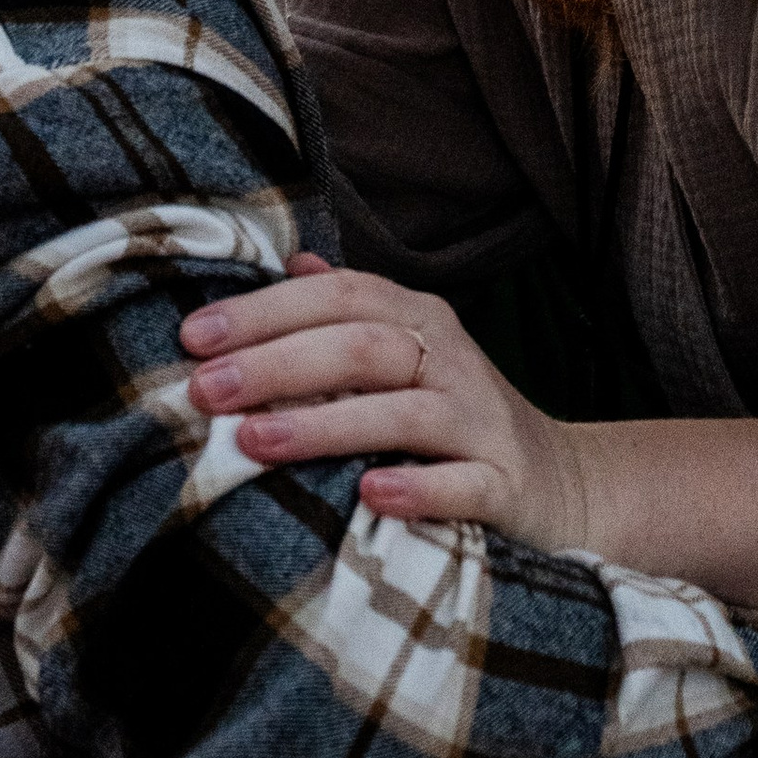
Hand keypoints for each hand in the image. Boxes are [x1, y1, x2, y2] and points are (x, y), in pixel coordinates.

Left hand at [181, 259, 589, 549]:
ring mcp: (480, 422)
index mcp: (419, 319)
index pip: (341, 295)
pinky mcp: (504, 484)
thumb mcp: (407, 353)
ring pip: (403, 413)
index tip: (194, 335)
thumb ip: (349, 312)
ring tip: (254, 440)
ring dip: (325, 425)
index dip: (267, 310)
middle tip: (203, 389)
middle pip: (361, 346)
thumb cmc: (456, 416)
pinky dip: (418, 489)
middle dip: (276, 364)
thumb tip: (288, 261)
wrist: (564, 483)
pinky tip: (369, 497)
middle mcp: (450, 360)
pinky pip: (463, 484)